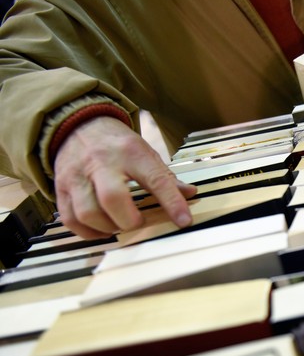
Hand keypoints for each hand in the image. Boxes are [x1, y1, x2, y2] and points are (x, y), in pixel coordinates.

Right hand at [53, 116, 196, 238]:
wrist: (78, 124)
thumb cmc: (117, 145)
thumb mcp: (145, 153)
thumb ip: (166, 177)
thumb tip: (190, 194)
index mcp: (131, 152)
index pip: (156, 179)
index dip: (171, 203)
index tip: (183, 221)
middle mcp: (102, 163)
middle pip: (112, 198)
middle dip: (129, 220)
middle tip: (138, 223)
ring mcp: (78, 176)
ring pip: (88, 212)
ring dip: (108, 228)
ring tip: (119, 225)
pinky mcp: (61, 188)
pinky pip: (70, 219)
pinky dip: (88, 232)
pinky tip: (102, 229)